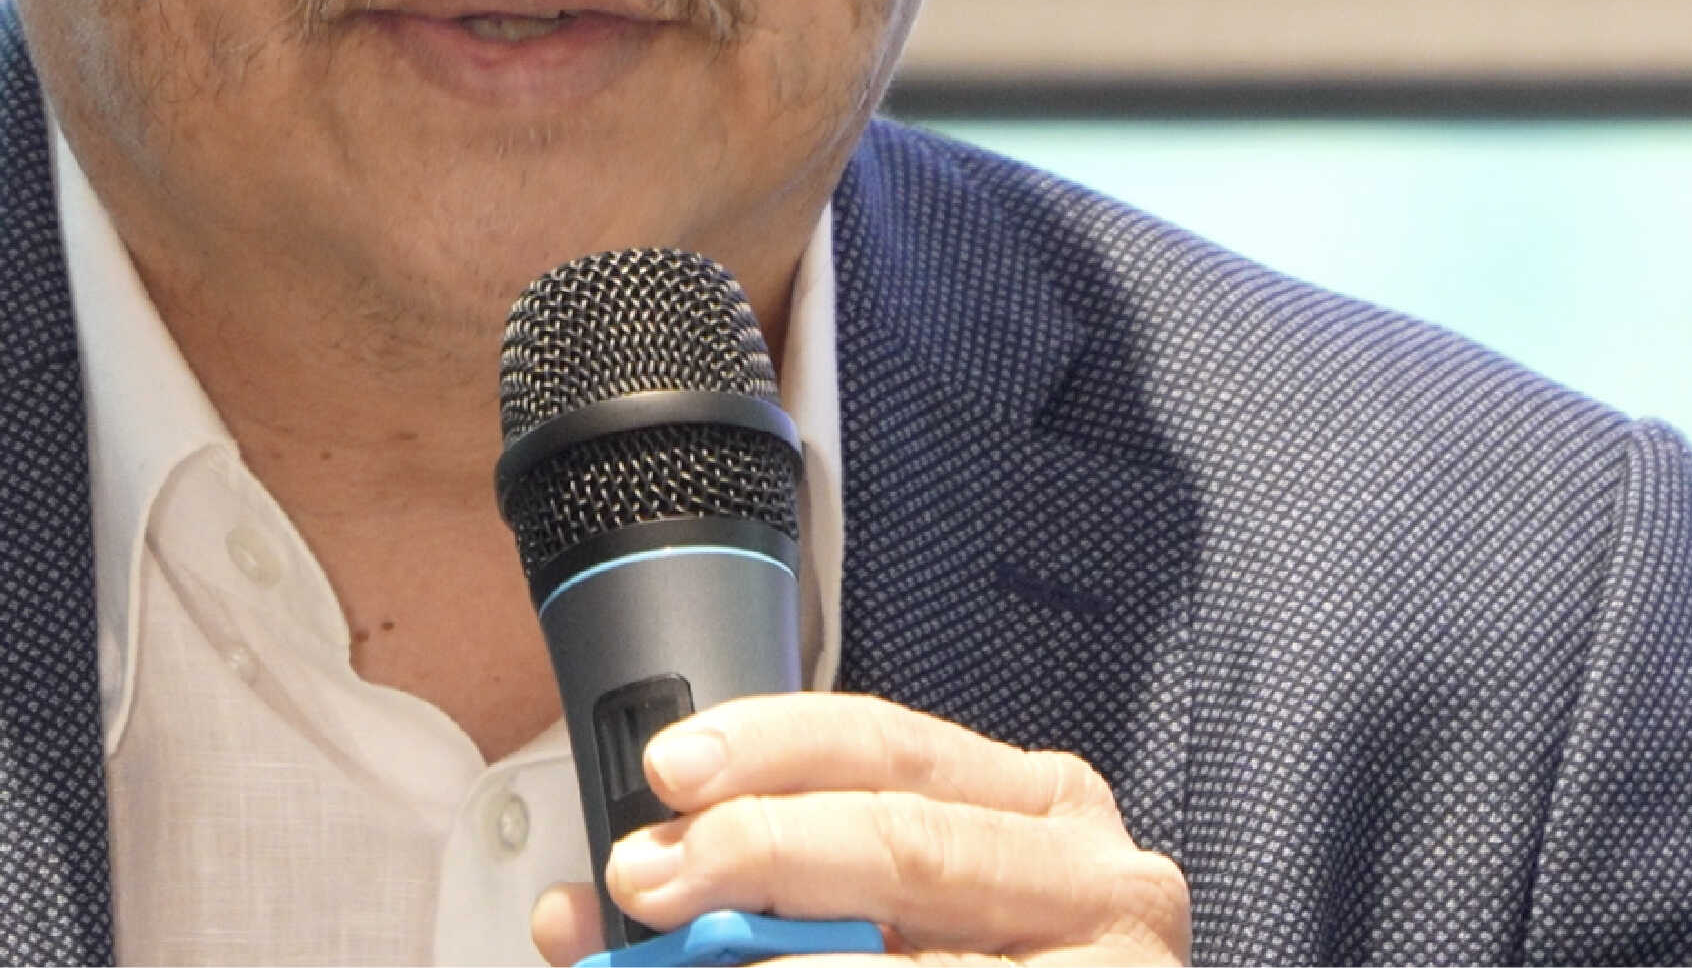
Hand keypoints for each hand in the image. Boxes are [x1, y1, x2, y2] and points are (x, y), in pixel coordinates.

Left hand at [526, 694, 1187, 965]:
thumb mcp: (878, 921)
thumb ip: (748, 903)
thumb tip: (575, 920)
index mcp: (1033, 808)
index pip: (885, 746)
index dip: (768, 747)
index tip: (665, 773)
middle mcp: (1094, 870)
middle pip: (902, 838)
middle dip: (757, 851)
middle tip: (648, 882)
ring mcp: (1116, 961)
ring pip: (914, 956)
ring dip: (776, 966)